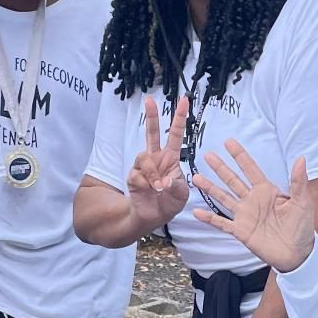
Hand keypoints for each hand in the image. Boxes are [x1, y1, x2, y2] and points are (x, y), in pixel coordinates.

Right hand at [125, 96, 190, 233]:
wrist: (152, 217)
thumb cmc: (169, 202)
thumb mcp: (181, 195)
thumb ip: (177, 186)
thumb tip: (164, 182)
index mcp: (171, 158)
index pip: (176, 135)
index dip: (180, 118)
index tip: (184, 100)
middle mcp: (156, 158)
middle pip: (152, 133)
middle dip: (152, 116)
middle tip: (150, 100)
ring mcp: (143, 166)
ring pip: (143, 157)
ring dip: (152, 172)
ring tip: (157, 187)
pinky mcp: (133, 176)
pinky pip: (137, 175)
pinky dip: (145, 184)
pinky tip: (149, 191)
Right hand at [192, 141, 316, 274]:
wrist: (298, 254)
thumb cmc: (303, 227)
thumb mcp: (303, 202)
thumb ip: (299, 181)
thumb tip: (301, 158)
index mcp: (267, 191)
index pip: (251, 169)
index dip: (240, 156)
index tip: (229, 142)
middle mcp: (253, 200)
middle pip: (233, 180)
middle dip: (220, 168)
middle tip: (208, 155)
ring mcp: (245, 216)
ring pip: (224, 198)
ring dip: (211, 188)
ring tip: (196, 178)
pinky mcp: (241, 231)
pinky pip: (222, 223)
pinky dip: (209, 218)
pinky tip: (197, 212)